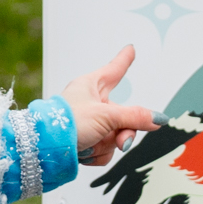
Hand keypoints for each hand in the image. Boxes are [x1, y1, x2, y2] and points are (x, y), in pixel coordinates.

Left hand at [61, 45, 156, 166]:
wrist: (45, 148)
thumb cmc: (66, 122)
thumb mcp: (106, 116)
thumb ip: (135, 117)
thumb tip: (157, 119)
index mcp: (90, 86)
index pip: (114, 70)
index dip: (124, 60)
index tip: (130, 49)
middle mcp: (89, 102)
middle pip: (122, 115)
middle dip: (122, 131)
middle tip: (120, 140)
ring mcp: (87, 123)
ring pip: (114, 136)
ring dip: (107, 145)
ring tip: (91, 143)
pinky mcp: (83, 141)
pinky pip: (103, 149)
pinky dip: (97, 154)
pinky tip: (85, 152)